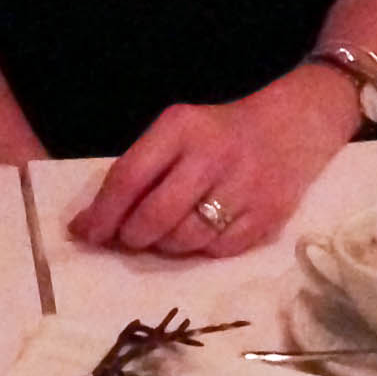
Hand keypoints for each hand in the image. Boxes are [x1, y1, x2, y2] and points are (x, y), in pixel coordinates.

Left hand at [66, 73, 356, 256]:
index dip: (102, 212)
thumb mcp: (177, 132)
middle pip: (155, 216)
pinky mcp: (267, 215)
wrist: (292, 125)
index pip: (129, 176)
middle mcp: (211, 155)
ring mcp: (243, 187)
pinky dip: (201, 250)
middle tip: (128, 238)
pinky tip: (200, 235)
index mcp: (181, 127)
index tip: (84, 233)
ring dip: (165, 246)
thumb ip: (139, 169)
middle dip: (132, 236)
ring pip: (185, 239)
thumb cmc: (218, 132)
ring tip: (165, 235)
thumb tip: (91, 224)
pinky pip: (218, 250)